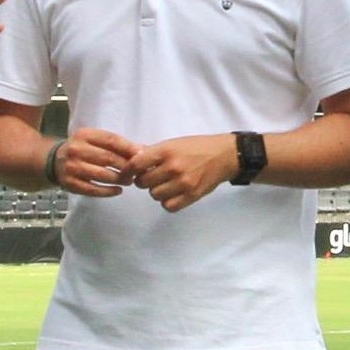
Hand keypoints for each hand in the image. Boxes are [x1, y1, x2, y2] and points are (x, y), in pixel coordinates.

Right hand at [55, 127, 140, 197]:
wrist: (53, 161)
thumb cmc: (82, 149)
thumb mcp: (95, 140)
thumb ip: (117, 144)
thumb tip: (144, 150)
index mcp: (84, 135)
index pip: (111, 140)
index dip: (128, 148)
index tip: (142, 156)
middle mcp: (76, 149)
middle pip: (108, 158)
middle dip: (126, 166)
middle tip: (137, 172)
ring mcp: (72, 167)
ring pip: (102, 175)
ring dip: (119, 179)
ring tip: (129, 181)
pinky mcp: (70, 183)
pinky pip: (93, 189)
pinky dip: (108, 191)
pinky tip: (118, 190)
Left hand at [125, 133, 239, 211]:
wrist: (224, 156)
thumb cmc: (197, 147)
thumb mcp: (173, 143)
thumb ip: (153, 152)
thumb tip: (131, 158)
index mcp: (166, 151)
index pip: (136, 164)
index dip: (127, 171)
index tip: (126, 175)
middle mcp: (173, 167)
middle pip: (143, 183)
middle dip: (145, 181)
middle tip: (153, 177)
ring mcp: (183, 183)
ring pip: (155, 195)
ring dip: (157, 191)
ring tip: (166, 184)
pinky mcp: (192, 195)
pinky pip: (168, 206)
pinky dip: (167, 202)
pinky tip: (173, 193)